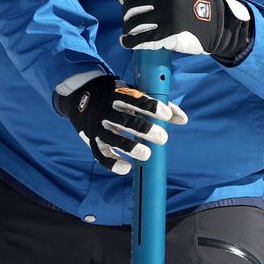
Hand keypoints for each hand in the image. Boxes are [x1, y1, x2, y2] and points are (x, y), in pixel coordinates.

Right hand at [52, 74, 188, 174]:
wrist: (80, 96)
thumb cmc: (116, 97)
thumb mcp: (132, 94)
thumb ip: (158, 106)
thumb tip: (183, 119)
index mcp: (119, 95)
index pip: (137, 100)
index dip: (152, 107)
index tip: (166, 116)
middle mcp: (107, 110)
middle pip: (126, 121)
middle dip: (145, 130)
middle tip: (163, 139)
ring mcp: (98, 126)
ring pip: (112, 138)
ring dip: (129, 147)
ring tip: (147, 155)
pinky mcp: (92, 139)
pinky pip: (99, 153)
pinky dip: (111, 162)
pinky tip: (126, 168)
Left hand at [120, 0, 253, 64]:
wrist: (216, 23)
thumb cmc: (195, 7)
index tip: (124, 0)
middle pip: (133, 6)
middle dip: (127, 14)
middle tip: (129, 19)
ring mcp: (166, 16)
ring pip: (134, 23)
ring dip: (128, 29)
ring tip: (128, 32)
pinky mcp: (167, 33)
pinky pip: (141, 38)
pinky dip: (130, 42)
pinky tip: (127, 42)